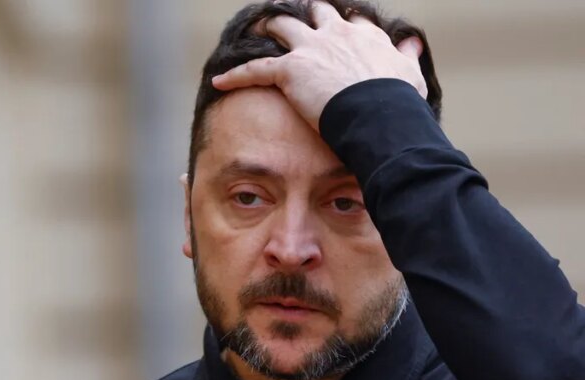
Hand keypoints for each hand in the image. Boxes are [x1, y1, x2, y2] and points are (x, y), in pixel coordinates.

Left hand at [211, 1, 426, 131]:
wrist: (379, 114)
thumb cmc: (398, 101)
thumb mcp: (409, 74)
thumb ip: (406, 57)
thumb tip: (411, 43)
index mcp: (363, 36)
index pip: (348, 19)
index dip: (339, 21)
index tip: (334, 24)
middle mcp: (335, 34)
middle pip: (313, 12)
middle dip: (300, 13)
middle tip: (288, 17)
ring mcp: (310, 49)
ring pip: (281, 26)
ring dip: (266, 27)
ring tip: (252, 31)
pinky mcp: (290, 69)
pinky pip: (254, 69)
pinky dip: (234, 76)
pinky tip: (219, 81)